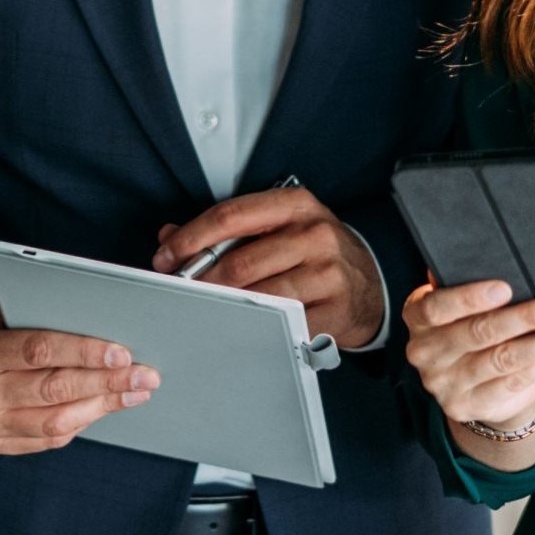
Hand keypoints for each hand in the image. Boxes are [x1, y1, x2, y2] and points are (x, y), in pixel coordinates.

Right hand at [0, 291, 158, 455]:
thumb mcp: (5, 304)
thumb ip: (43, 310)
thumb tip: (104, 316)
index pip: (39, 351)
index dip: (83, 352)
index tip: (122, 353)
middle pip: (54, 389)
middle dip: (106, 382)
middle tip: (144, 375)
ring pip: (57, 421)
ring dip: (103, 405)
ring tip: (135, 392)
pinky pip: (51, 439)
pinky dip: (85, 421)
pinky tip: (108, 405)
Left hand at [151, 188, 384, 346]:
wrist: (370, 285)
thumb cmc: (313, 253)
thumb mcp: (277, 228)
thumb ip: (225, 229)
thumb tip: (168, 236)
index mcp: (295, 205)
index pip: (230, 216)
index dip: (191, 238)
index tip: (165, 258)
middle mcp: (315, 233)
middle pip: (240, 261)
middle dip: (200, 281)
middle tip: (178, 293)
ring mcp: (328, 273)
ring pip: (259, 295)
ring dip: (223, 307)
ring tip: (202, 311)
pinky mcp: (336, 310)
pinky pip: (283, 323)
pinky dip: (255, 328)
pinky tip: (238, 329)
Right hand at [402, 278, 534, 431]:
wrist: (467, 382)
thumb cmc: (467, 324)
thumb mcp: (458, 305)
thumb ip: (466, 282)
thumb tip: (492, 253)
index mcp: (417, 317)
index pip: (437, 307)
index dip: (470, 298)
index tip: (506, 287)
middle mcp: (424, 352)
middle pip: (479, 333)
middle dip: (525, 317)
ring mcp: (444, 384)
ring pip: (502, 360)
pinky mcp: (468, 406)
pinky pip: (514, 382)